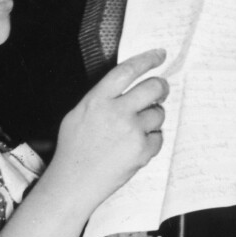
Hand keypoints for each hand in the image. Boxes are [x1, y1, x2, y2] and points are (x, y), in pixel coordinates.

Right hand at [53, 48, 167, 207]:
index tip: (159, 55)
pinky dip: (151, 140)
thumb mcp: (77, 114)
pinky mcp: (142, 150)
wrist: (75, 182)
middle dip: (161, 87)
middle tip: (160, 90)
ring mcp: (131, 132)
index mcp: (97, 100)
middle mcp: (116, 112)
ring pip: (158, 113)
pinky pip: (158, 137)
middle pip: (153, 88)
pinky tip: (134, 146)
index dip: (147, 60)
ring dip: (152, 118)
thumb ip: (101, 98)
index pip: (128, 70)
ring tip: (135, 130)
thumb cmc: (73, 149)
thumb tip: (126, 88)